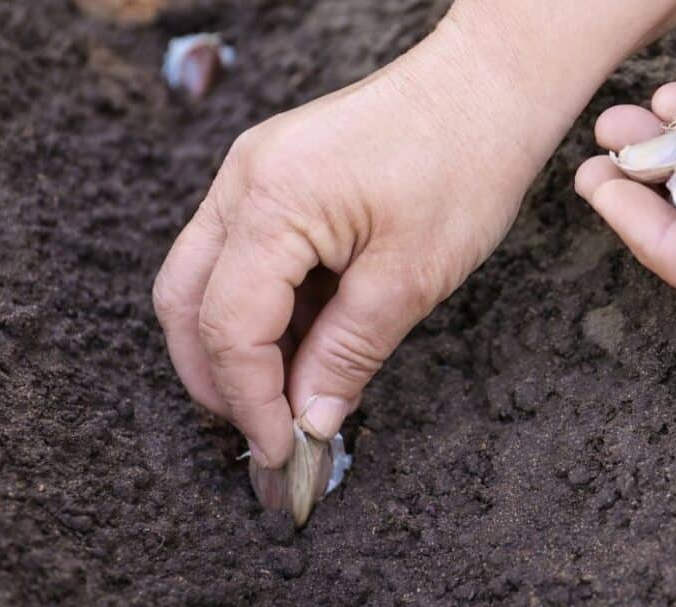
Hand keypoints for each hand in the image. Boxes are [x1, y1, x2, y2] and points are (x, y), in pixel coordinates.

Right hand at [152, 23, 543, 467]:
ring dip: (241, 343)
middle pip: (187, 300)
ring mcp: (254, 171)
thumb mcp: (410, 277)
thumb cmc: (465, 164)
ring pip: (209, 278)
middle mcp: (243, 180)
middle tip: (265, 430)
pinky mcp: (277, 173)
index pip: (228, 325)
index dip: (249, 400)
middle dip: (217, 377)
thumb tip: (310, 419)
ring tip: (292, 393)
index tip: (281, 450)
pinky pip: (245, 252)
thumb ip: (347, 354)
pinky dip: (265, 306)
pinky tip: (305, 342)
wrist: (488, 87)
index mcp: (271, 202)